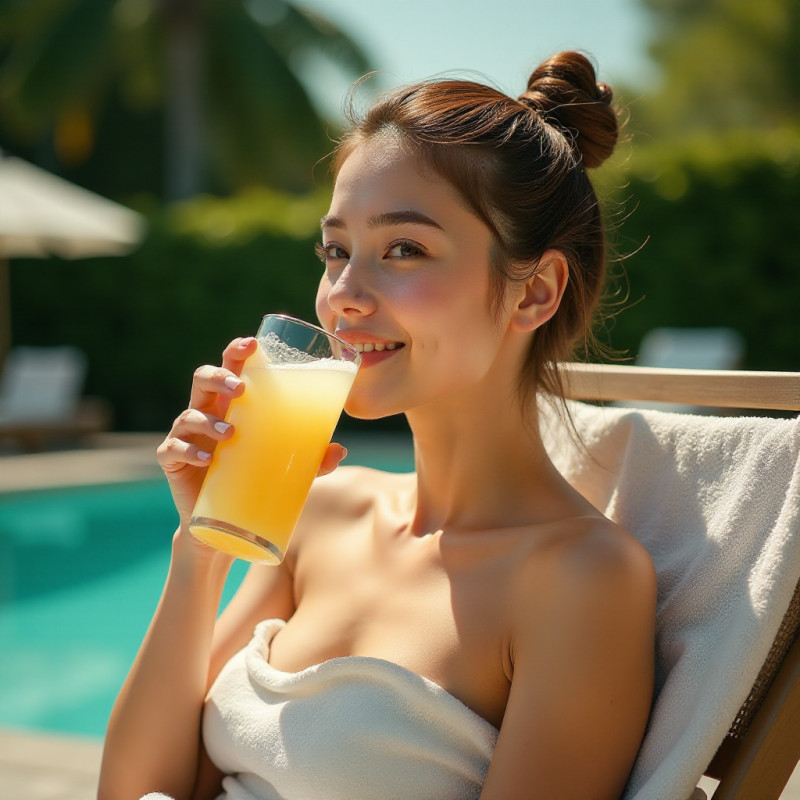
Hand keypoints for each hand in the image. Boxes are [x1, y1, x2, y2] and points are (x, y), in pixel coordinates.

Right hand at [156, 337, 347, 534]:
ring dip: (208, 421)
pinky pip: (173, 449)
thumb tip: (340, 450)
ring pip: (189, 415)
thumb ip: (311, 458)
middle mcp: (207, 412)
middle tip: (240, 389)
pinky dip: (187, 451)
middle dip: (219, 377)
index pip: (230, 368)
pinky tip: (205, 459)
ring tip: (230, 434)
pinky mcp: (173, 461)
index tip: (251, 343)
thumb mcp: (284, 466)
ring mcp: (186, 435)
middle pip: (203, 380)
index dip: (236, 352)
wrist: (221, 523)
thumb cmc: (252, 478)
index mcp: (232, 405)